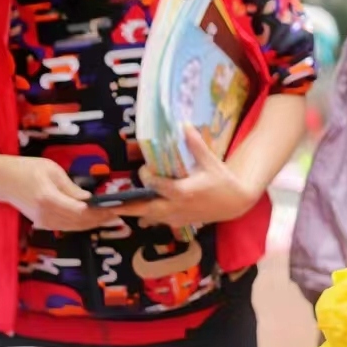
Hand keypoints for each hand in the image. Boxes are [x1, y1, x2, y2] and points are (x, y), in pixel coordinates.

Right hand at [0, 156, 121, 232]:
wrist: (1, 180)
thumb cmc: (26, 169)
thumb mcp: (51, 170)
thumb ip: (71, 187)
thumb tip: (89, 199)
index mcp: (49, 199)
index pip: (81, 211)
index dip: (100, 212)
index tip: (115, 209)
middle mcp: (47, 215)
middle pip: (80, 222)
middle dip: (100, 219)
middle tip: (118, 214)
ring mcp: (43, 222)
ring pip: (74, 227)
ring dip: (92, 223)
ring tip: (109, 217)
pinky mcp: (42, 224)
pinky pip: (66, 227)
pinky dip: (81, 224)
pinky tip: (91, 219)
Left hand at [122, 125, 260, 229]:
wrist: (235, 203)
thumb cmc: (222, 180)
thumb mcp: (210, 161)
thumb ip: (195, 144)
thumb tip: (183, 124)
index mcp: (184, 192)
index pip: (158, 186)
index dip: (147, 177)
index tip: (144, 168)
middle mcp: (178, 207)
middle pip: (147, 209)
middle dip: (129, 207)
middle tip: (110, 204)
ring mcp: (178, 217)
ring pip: (151, 218)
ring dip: (136, 212)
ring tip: (117, 208)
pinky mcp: (181, 222)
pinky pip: (160, 221)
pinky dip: (148, 217)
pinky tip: (138, 213)